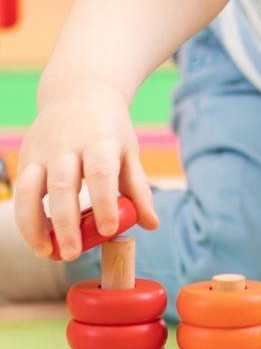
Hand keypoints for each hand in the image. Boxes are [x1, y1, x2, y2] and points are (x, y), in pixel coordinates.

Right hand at [14, 80, 158, 260]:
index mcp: (100, 141)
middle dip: (66, 224)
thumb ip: (138, 188)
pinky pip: (21, 192)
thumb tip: (151, 224)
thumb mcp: (129, 151)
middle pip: (63, 187)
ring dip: (34, 226)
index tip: (110, 230)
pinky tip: (39, 238)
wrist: (79, 93)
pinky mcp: (26, 158)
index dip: (105, 203)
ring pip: (30, 191)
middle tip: (73, 255)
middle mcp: (67, 145)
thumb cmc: (109, 129)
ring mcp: (42, 151)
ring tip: (47, 253)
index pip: (101, 174)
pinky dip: (26, 218)